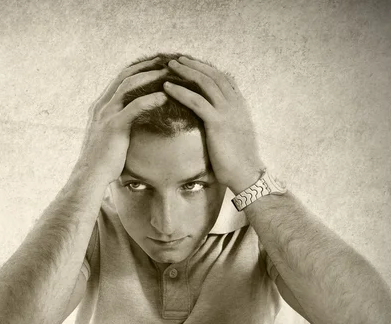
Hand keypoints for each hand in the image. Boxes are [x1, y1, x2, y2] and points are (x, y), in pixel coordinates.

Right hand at [75, 59, 167, 185]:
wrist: (90, 176)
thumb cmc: (102, 161)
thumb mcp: (109, 136)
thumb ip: (118, 124)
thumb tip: (133, 122)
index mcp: (100, 106)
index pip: (120, 79)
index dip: (138, 69)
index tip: (155, 64)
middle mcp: (101, 106)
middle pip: (124, 75)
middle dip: (145, 65)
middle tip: (165, 60)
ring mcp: (105, 114)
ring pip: (129, 85)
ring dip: (149, 76)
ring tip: (167, 72)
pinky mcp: (113, 126)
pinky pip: (134, 107)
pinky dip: (150, 99)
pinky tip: (164, 97)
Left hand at [163, 56, 263, 193]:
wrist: (247, 174)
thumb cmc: (237, 160)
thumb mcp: (233, 135)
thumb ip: (225, 122)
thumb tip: (213, 120)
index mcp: (239, 105)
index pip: (222, 79)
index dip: (206, 69)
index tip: (191, 63)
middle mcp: (235, 104)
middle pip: (213, 75)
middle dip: (194, 65)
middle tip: (177, 59)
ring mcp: (228, 112)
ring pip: (205, 83)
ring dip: (186, 72)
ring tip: (169, 66)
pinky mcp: (218, 123)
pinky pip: (196, 101)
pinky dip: (180, 92)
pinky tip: (166, 87)